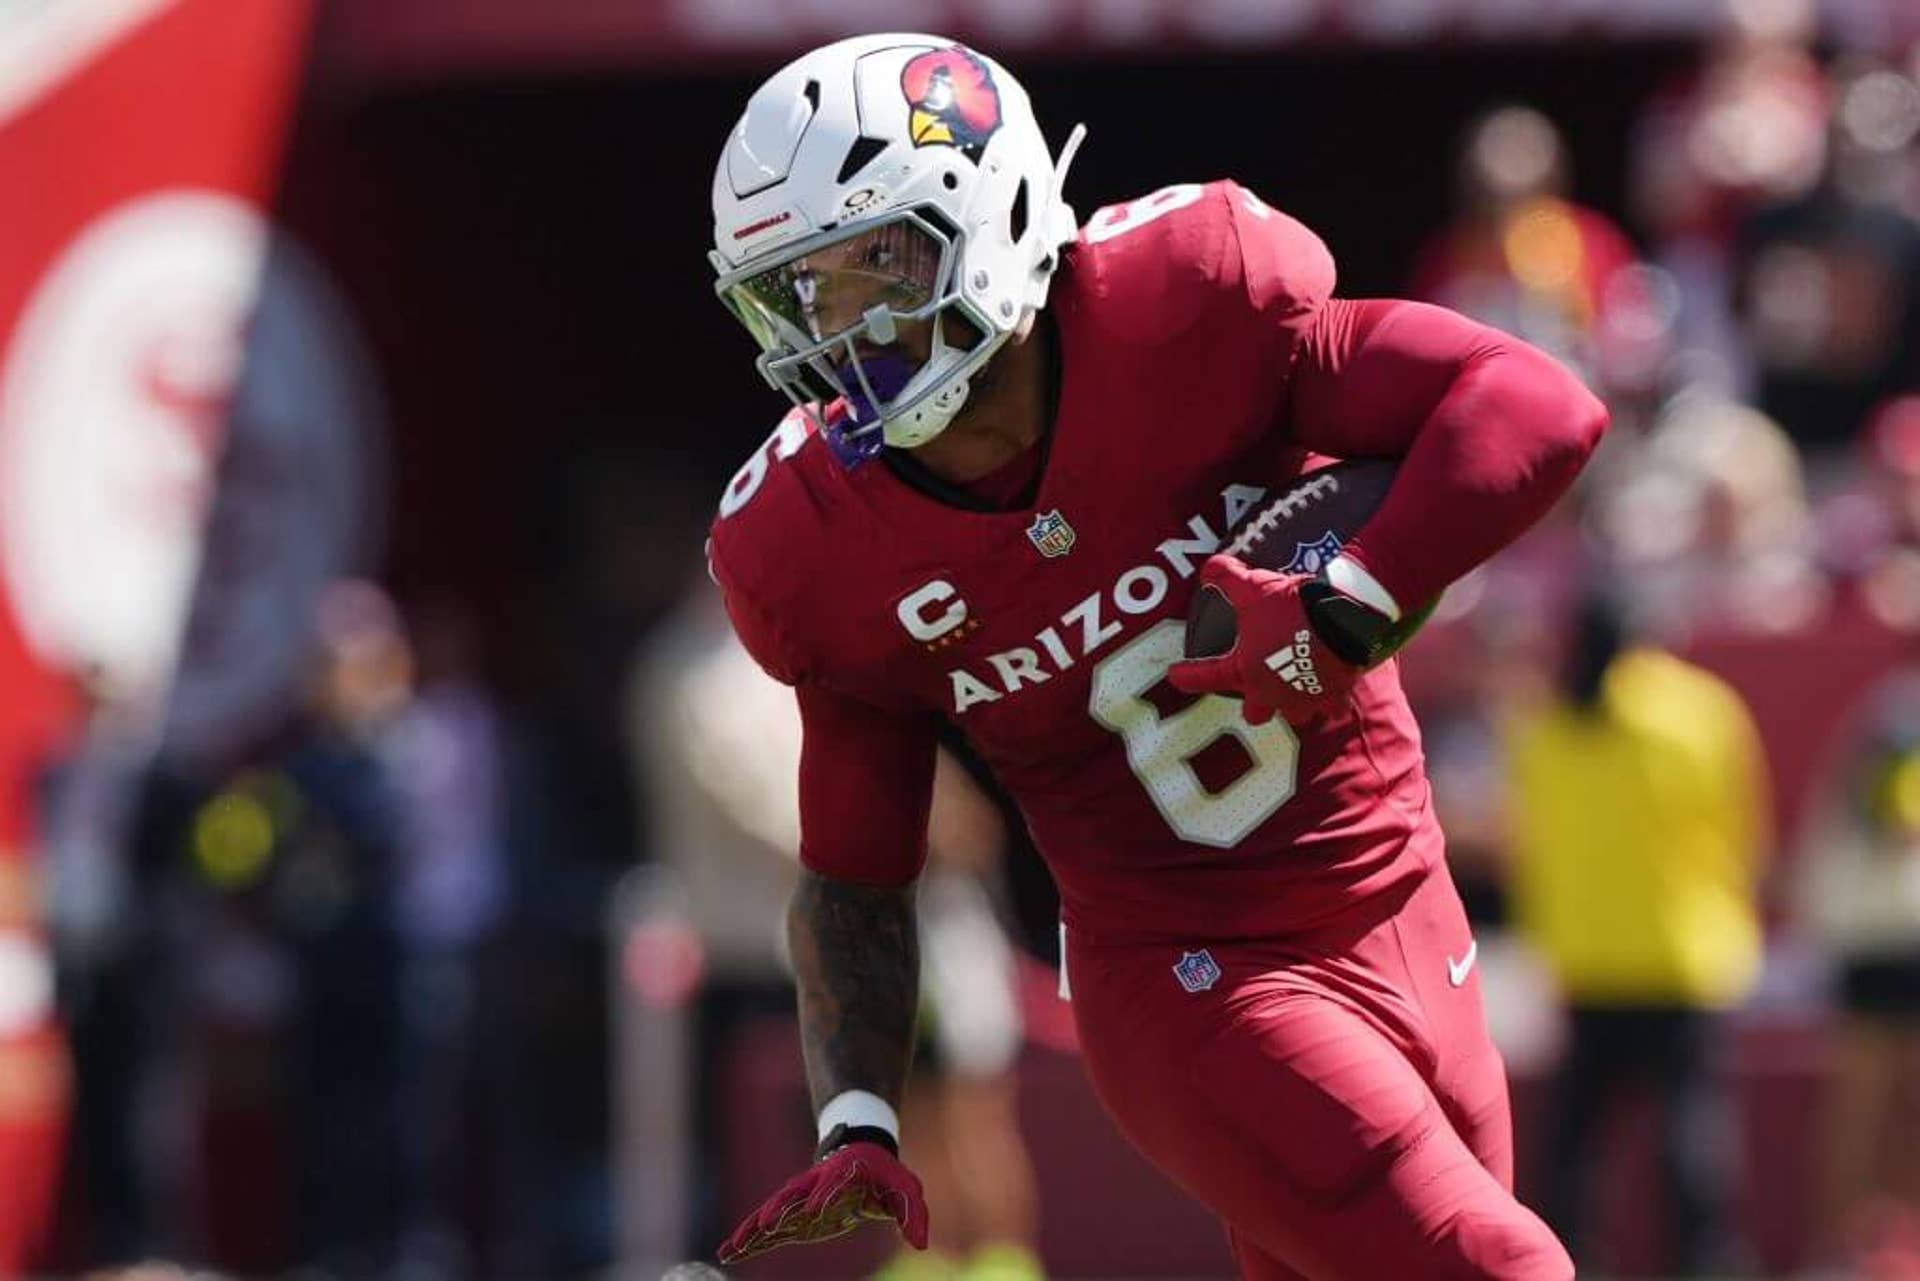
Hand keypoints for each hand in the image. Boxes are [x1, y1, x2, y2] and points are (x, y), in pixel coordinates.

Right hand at [717, 1139, 928, 1262]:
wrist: (860, 1154)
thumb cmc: (883, 1175)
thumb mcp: (905, 1189)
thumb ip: (912, 1214)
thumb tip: (920, 1244)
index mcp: (843, 1174)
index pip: (832, 1184)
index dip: (824, 1195)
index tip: (814, 1210)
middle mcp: (814, 1185)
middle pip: (792, 1196)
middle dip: (776, 1210)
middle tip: (762, 1224)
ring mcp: (800, 1200)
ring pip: (772, 1213)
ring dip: (752, 1229)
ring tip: (731, 1248)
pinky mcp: (793, 1216)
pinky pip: (768, 1228)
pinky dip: (750, 1239)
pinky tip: (731, 1253)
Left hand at [1168, 555, 1364, 724]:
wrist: (1343, 618)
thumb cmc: (1292, 609)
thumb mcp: (1253, 587)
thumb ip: (1227, 578)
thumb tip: (1209, 568)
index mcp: (1246, 672)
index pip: (1206, 678)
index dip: (1186, 677)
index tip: (1175, 676)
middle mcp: (1273, 694)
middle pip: (1256, 713)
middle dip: (1255, 705)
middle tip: (1256, 688)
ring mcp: (1306, 699)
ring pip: (1295, 715)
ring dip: (1294, 704)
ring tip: (1296, 688)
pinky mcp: (1337, 695)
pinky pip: (1334, 707)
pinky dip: (1334, 699)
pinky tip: (1333, 686)